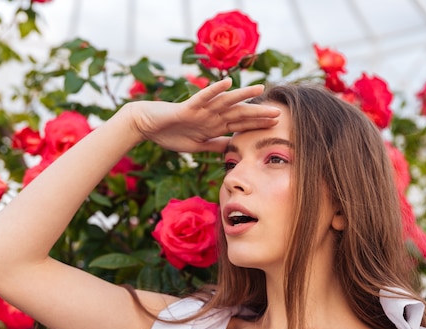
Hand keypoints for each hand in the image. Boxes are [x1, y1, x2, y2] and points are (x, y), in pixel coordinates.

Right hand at [126, 78, 280, 153]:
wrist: (147, 126)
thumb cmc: (169, 134)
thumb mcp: (197, 145)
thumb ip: (215, 145)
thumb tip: (232, 149)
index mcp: (214, 125)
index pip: (240, 124)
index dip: (257, 125)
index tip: (276, 125)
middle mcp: (211, 115)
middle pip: (238, 113)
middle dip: (258, 113)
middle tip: (278, 113)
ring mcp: (201, 110)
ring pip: (226, 101)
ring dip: (243, 95)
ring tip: (260, 88)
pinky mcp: (188, 106)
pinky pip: (204, 97)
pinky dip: (215, 89)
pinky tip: (228, 82)